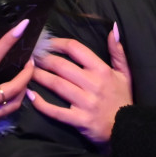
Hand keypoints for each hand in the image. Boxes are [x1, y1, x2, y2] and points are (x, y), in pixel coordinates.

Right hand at [0, 21, 34, 156]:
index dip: (7, 43)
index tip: (20, 28)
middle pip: (15, 85)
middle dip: (28, 71)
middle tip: (31, 61)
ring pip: (16, 102)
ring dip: (25, 87)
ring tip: (25, 76)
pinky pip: (6, 114)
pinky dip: (13, 102)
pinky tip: (13, 94)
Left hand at [30, 24, 131, 145]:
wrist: (128, 128)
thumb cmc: (122, 98)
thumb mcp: (124, 73)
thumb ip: (117, 51)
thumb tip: (114, 28)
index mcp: (102, 70)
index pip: (76, 49)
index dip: (59, 43)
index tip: (47, 42)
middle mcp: (93, 84)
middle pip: (62, 66)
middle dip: (44, 59)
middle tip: (32, 56)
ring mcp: (85, 102)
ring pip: (57, 85)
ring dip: (39, 77)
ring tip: (27, 71)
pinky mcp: (79, 120)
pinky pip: (56, 111)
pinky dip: (41, 104)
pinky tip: (30, 95)